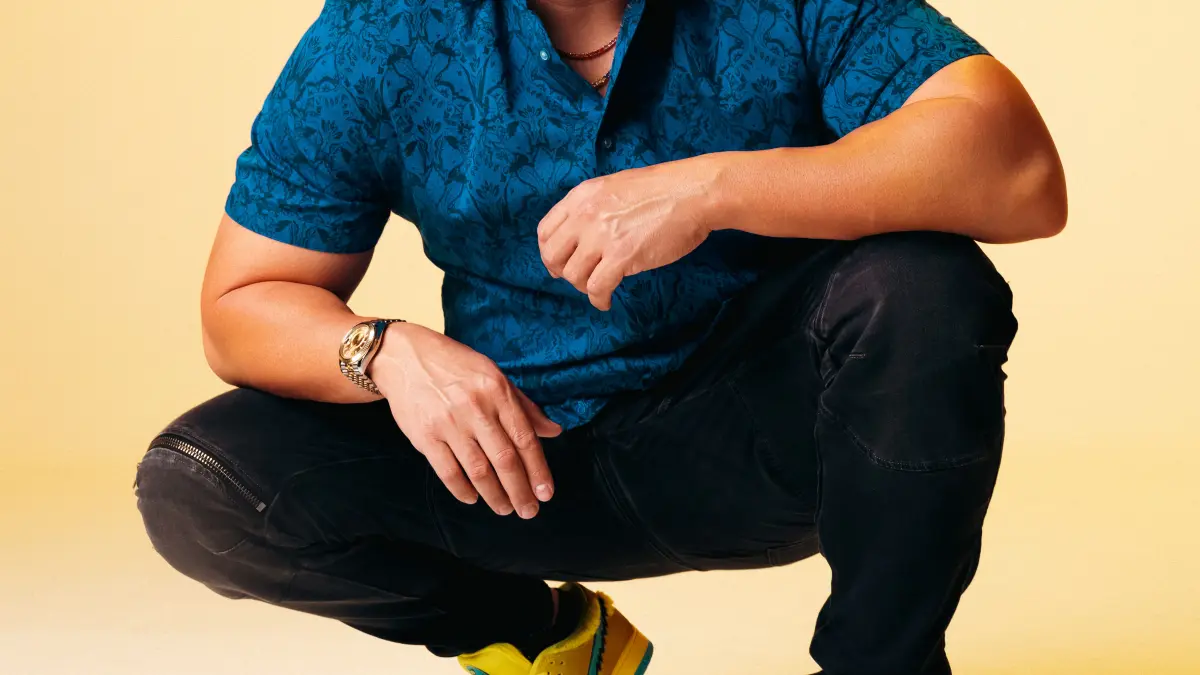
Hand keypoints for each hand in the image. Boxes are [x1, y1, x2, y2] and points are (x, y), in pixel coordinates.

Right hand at [368, 323, 561, 517]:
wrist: (404, 357)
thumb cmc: (454, 364)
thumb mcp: (494, 374)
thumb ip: (523, 406)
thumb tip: (553, 431)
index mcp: (497, 391)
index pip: (525, 438)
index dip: (538, 470)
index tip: (546, 493)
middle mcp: (475, 408)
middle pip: (505, 460)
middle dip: (520, 491)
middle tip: (528, 510)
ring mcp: (449, 424)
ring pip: (479, 471)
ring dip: (494, 496)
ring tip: (505, 509)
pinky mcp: (425, 436)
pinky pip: (448, 472)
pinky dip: (462, 490)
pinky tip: (473, 498)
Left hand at [537, 155, 722, 309]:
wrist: (692, 193)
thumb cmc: (663, 190)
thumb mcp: (615, 187)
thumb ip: (594, 207)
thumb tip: (585, 233)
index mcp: (582, 196)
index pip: (545, 231)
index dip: (550, 251)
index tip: (561, 261)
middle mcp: (585, 215)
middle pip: (553, 255)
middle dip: (561, 271)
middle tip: (577, 278)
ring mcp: (602, 236)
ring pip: (573, 275)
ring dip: (583, 286)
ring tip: (598, 288)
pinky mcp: (622, 256)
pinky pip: (597, 288)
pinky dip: (599, 300)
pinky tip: (607, 302)